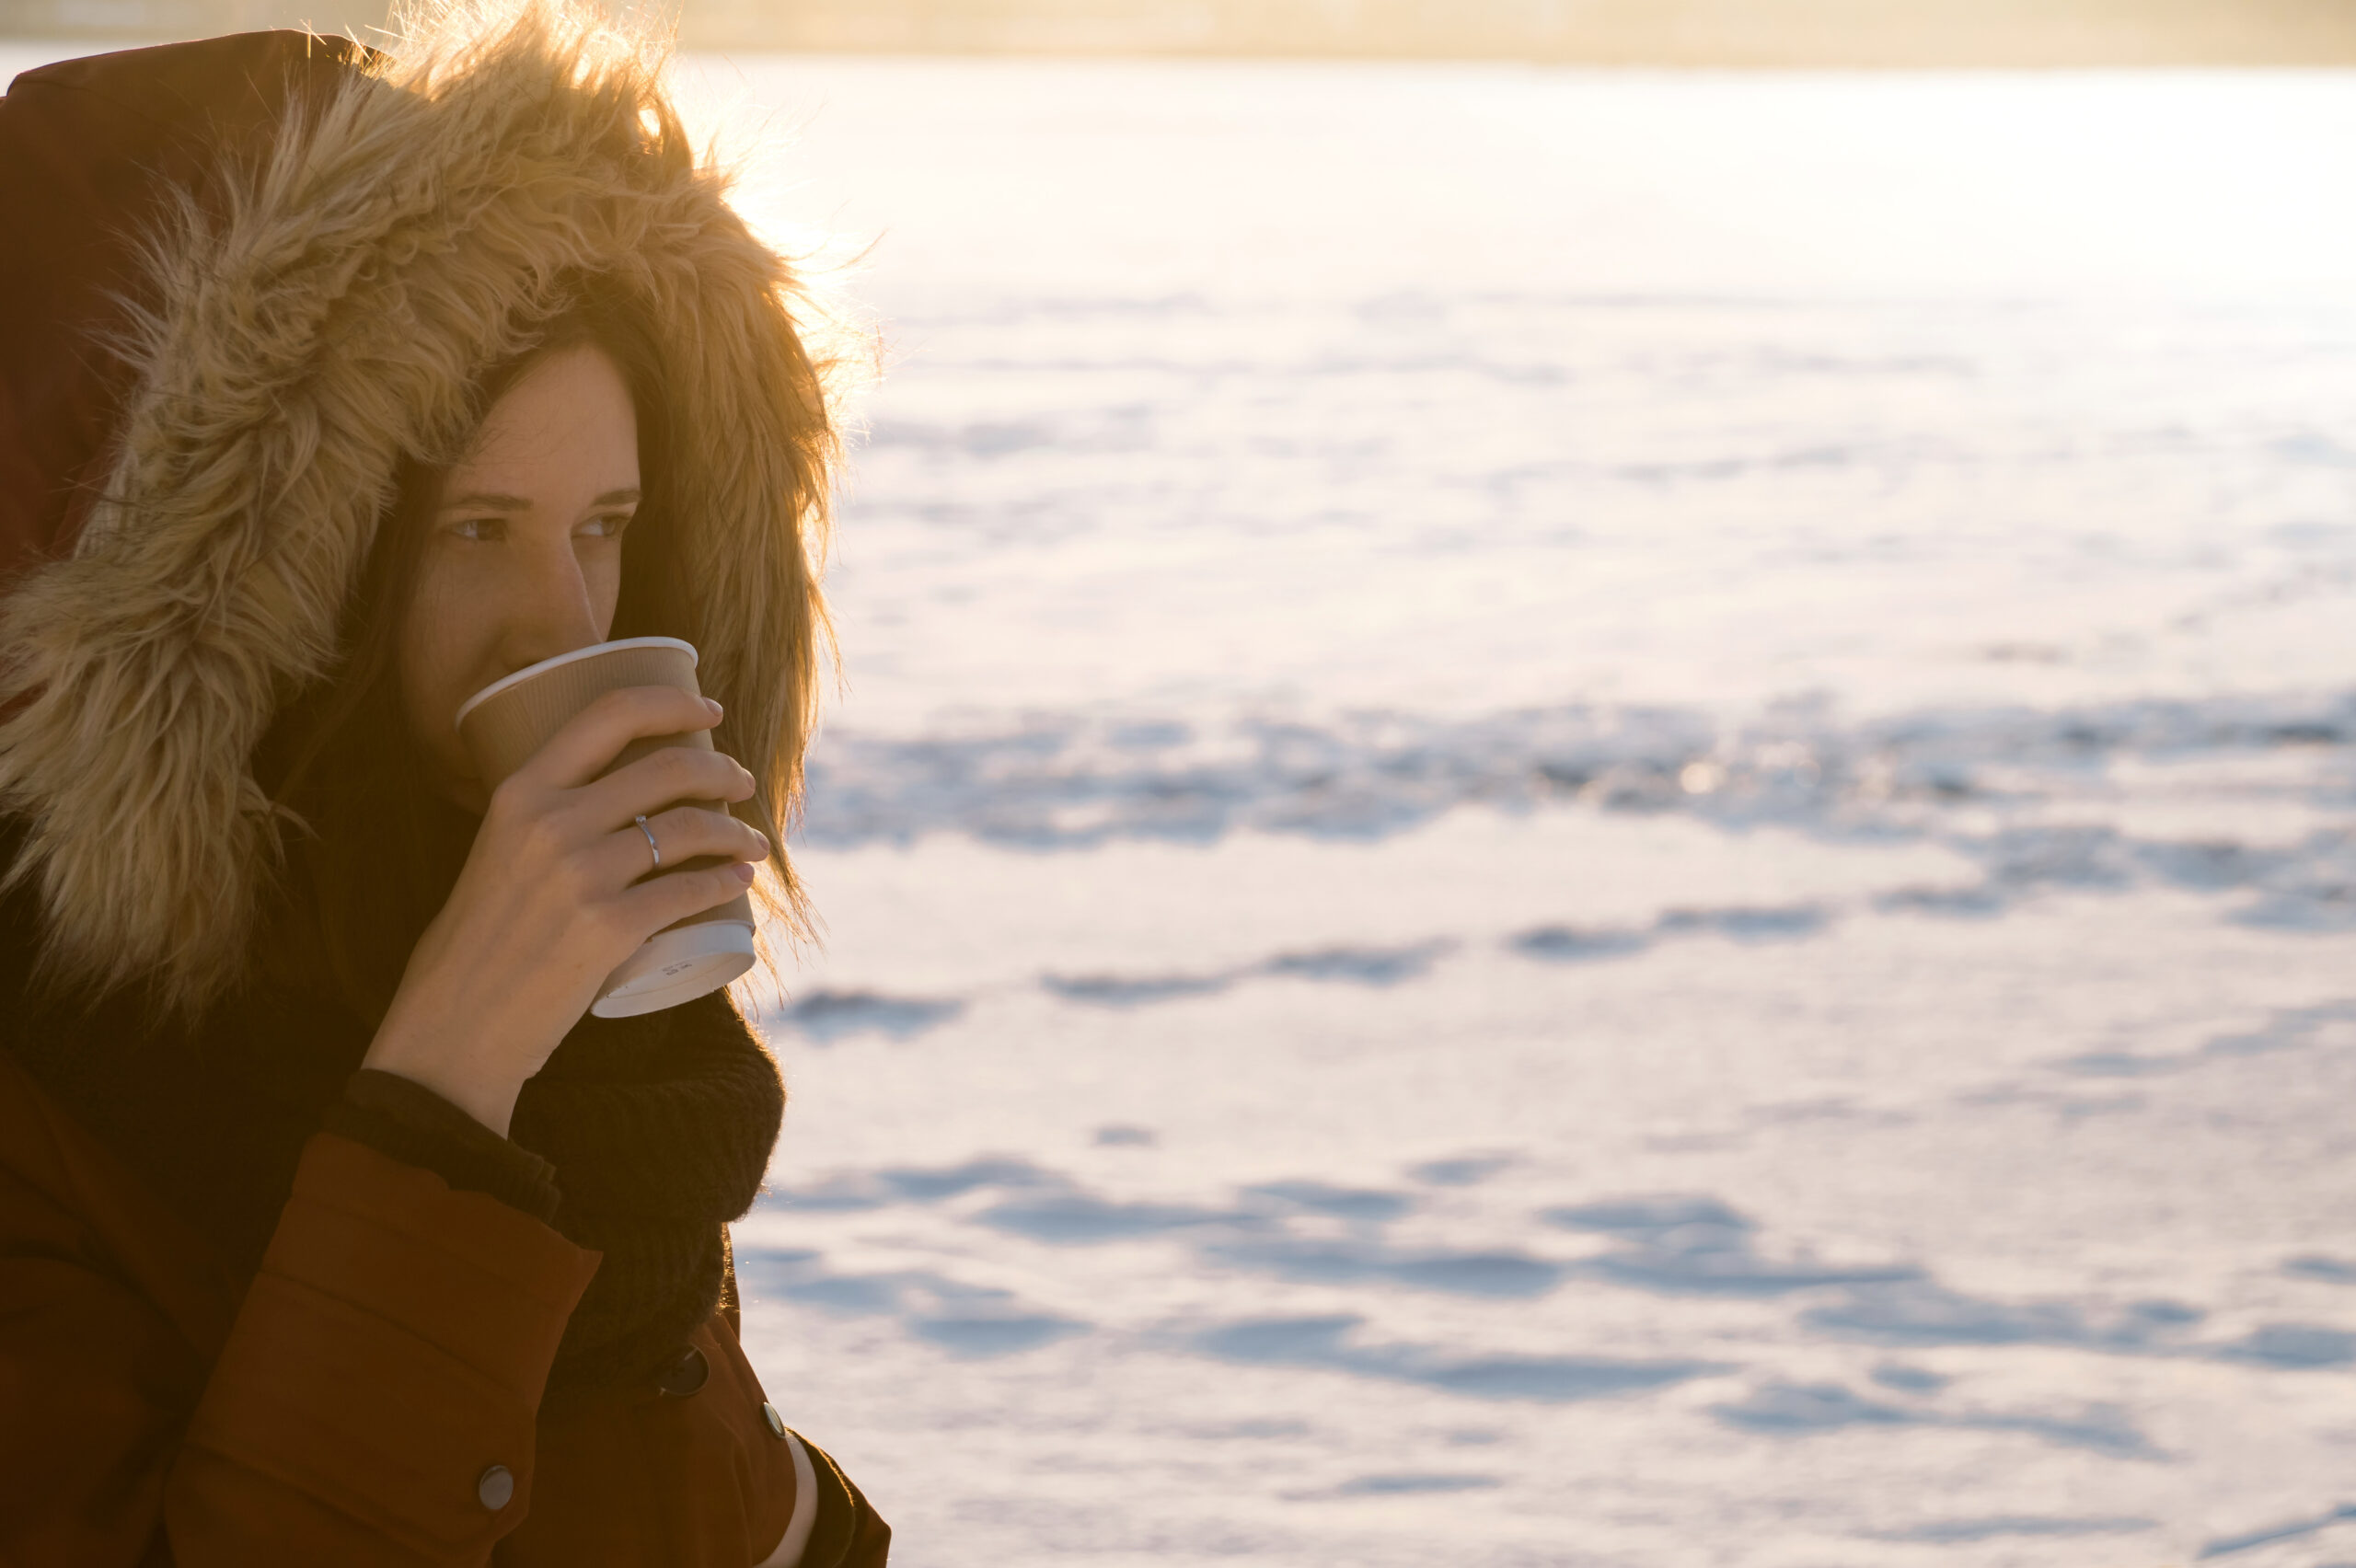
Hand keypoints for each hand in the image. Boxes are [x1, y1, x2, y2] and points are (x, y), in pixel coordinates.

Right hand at [363, 686, 770, 1134]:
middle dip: (721, 771)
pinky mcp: (608, 928)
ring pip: (689, 828)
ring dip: (737, 830)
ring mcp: (582, 875)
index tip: (708, 709)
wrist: (454, 1026)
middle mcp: (551, 822)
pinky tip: (740, 879)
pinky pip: (690, 889)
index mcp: (520, 792)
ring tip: (753, 842)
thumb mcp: (495, 854)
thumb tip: (605, 801)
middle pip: (667, 768)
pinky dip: (726, 880)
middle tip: (741, 784)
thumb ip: (539, 822)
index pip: (609, 713)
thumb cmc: (475, 945)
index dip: (672, 701)